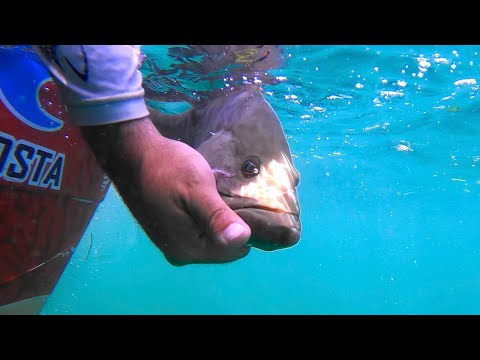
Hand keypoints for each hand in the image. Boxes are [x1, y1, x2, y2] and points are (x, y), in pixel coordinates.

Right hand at [81, 117, 251, 265]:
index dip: (241, 226)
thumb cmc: (167, 168)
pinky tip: (202, 198)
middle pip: (223, 247)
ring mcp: (172, 244)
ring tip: (213, 193)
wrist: (134, 155)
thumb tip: (243, 239)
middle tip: (223, 193)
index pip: (234, 250)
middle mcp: (180, 254)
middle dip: (228, 223)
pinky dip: (205, 217)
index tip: (236, 201)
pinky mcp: (168, 234)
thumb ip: (217, 216)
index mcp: (189, 248)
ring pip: (211, 238)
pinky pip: (199, 231)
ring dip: (217, 219)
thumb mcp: (197, 188)